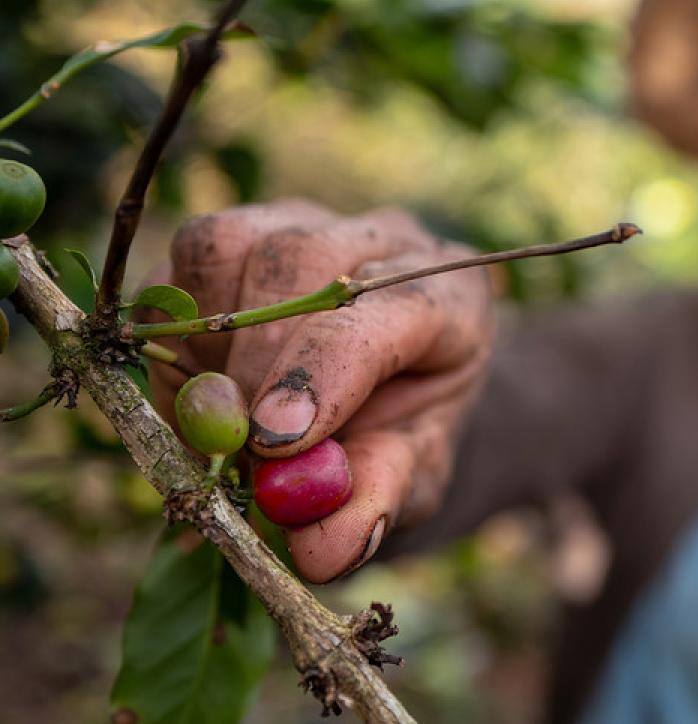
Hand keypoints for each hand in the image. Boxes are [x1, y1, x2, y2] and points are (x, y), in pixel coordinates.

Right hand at [141, 199, 493, 581]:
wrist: (396, 384)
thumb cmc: (409, 428)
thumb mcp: (413, 473)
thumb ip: (377, 501)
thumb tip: (317, 550)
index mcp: (450, 296)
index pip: (389, 307)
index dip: (323, 371)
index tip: (272, 443)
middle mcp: (381, 241)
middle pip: (300, 259)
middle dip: (253, 362)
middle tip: (233, 451)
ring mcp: (309, 221)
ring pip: (228, 244)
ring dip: (204, 342)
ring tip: (223, 422)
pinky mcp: (244, 230)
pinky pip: (182, 261)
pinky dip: (174, 329)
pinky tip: (202, 387)